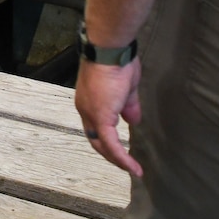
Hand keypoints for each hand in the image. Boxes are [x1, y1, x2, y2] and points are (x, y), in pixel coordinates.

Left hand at [75, 58, 144, 177]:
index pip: (95, 127)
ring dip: (117, 159)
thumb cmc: (118, 61)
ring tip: (132, 169)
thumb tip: (133, 121)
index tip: (121, 148)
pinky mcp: (101, 116)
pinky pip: (111, 143)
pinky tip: (133, 167)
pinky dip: (122, 157)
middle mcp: (85, 109)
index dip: (107, 140)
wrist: (110, 49)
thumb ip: (128, 106)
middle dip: (110, 153)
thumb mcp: (127, 89)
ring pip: (101, 144)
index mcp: (89, 101)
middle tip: (126, 163)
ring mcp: (91, 113)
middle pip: (95, 139)